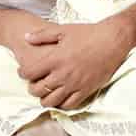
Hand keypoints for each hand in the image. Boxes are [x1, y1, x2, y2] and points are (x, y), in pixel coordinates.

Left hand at [13, 20, 130, 109]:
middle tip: (34, 83)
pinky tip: (60, 99)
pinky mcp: (86, 91)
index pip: (30, 72)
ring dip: (45, 98)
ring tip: (46, 92)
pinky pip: (69, 105)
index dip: (23, 73)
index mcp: (56, 58)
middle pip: (38, 90)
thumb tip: (26, 37)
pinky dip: (61, 105)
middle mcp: (63, 74)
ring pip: (51, 101)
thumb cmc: (88, 33)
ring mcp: (75, 84)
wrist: (112, 40)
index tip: (23, 71)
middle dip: (32, 88)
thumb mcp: (63, 30)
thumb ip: (42, 35)